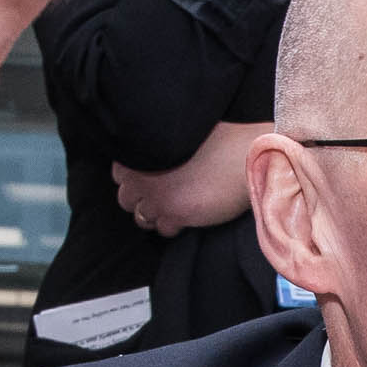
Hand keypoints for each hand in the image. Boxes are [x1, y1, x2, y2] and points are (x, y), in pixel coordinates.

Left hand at [114, 120, 269, 236]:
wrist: (247, 155)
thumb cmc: (222, 141)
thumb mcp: (183, 136)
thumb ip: (161, 150)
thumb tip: (153, 165)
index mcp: (142, 151)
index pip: (118, 174)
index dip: (137, 179)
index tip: (154, 180)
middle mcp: (142, 173)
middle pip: (126, 198)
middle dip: (144, 199)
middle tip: (167, 195)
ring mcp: (156, 195)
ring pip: (142, 217)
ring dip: (157, 214)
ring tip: (179, 206)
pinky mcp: (174, 214)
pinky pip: (163, 230)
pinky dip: (175, 225)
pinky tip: (190, 213)